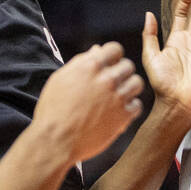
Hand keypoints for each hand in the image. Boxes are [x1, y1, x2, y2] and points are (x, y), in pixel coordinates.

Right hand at [33, 43, 143, 162]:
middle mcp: (106, 79)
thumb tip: (97, 50)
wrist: (54, 141)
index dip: (112, 57)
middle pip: (128, 66)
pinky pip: (137, 105)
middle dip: (121, 73)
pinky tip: (119, 112)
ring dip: (129, 89)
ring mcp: (116, 97)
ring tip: (119, 97)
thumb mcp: (61, 79)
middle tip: (112, 84)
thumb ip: (81, 61)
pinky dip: (130, 109)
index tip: (108, 66)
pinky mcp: (123, 116)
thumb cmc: (53, 109)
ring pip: (137, 83)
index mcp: (90, 66)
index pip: (115, 49)